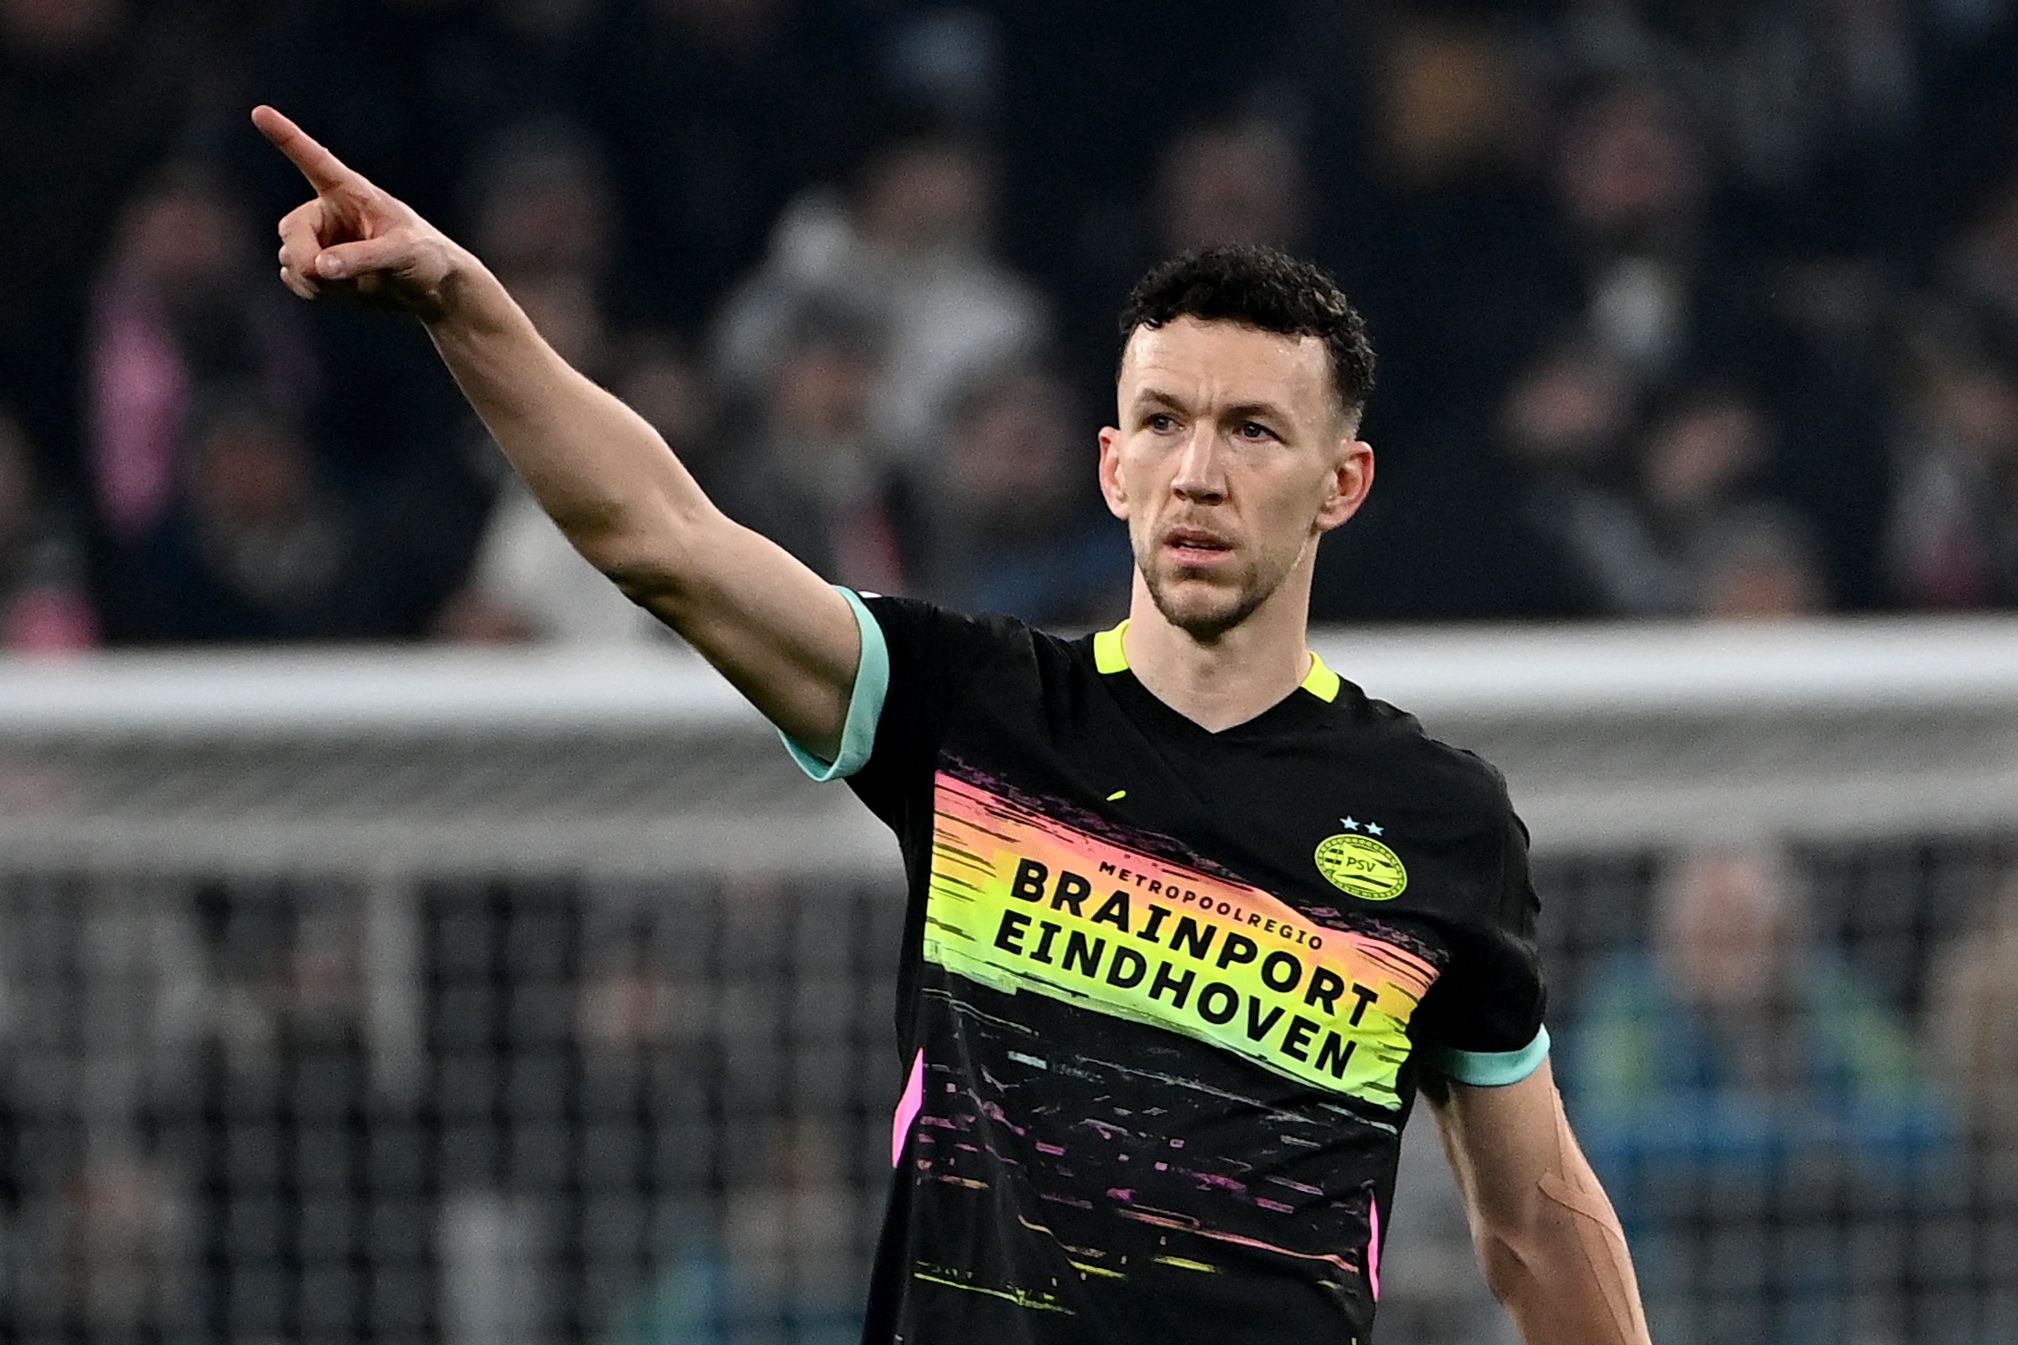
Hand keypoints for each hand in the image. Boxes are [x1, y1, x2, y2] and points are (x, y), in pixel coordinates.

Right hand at [253, 104, 463, 319]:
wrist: (430, 288)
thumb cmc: (426, 257)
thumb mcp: (402, 254)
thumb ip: (362, 258)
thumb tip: (319, 267)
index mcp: (351, 191)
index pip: (315, 161)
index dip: (287, 137)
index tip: (260, 111)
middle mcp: (329, 211)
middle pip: (290, 230)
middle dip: (302, 257)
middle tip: (321, 276)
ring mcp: (321, 240)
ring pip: (289, 258)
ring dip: (311, 279)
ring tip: (348, 285)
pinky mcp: (319, 267)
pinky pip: (295, 279)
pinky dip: (310, 291)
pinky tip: (336, 292)